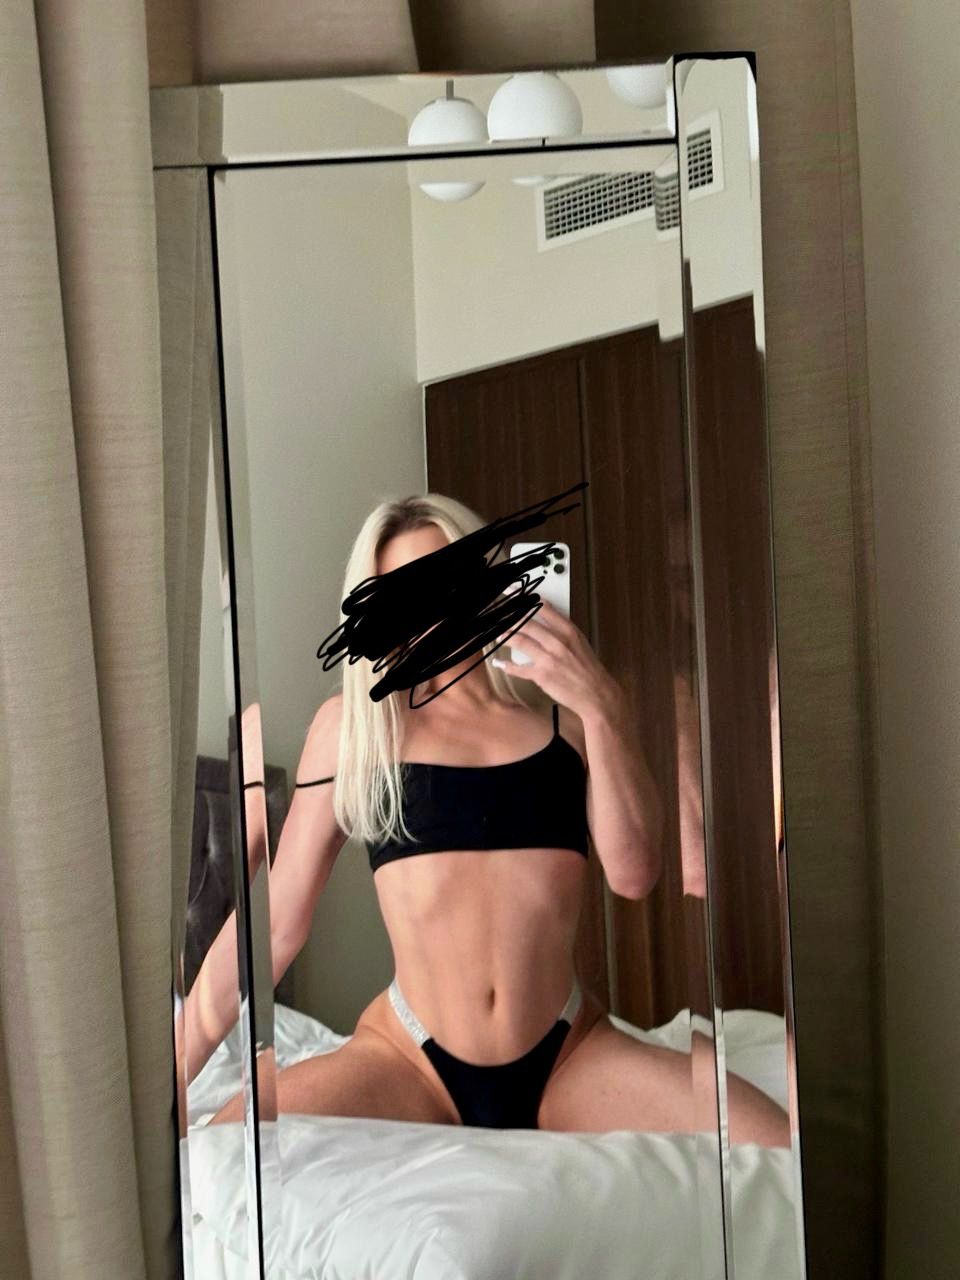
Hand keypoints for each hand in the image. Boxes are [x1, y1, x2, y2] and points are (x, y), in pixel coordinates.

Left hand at [492, 600, 617, 720]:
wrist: (596, 694)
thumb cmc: (588, 670)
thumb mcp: (579, 643)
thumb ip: (562, 631)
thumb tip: (545, 621)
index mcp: (568, 631)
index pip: (544, 608)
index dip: (525, 599)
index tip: (513, 593)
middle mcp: (558, 642)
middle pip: (527, 623)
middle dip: (510, 618)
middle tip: (499, 615)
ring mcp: (549, 658)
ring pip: (521, 641)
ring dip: (505, 637)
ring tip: (497, 635)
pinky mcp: (542, 675)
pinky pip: (519, 669)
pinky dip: (507, 666)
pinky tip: (500, 663)